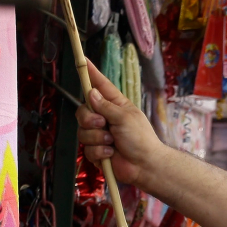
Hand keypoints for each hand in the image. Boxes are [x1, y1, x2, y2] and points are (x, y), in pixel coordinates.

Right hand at [76, 63, 166, 188]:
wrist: (144, 166)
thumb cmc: (141, 139)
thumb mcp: (125, 118)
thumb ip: (106, 106)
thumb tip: (91, 93)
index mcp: (115, 105)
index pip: (100, 86)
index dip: (91, 74)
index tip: (82, 61)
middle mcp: (105, 118)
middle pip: (83, 111)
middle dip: (90, 119)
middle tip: (102, 124)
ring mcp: (99, 135)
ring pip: (82, 132)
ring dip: (97, 138)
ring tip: (112, 142)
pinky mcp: (96, 151)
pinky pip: (87, 149)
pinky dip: (99, 152)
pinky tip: (111, 153)